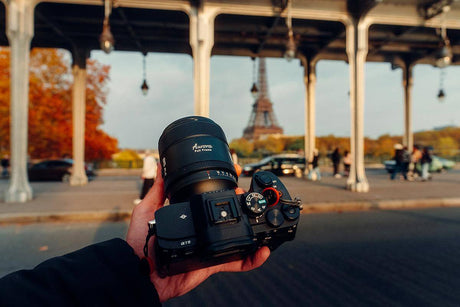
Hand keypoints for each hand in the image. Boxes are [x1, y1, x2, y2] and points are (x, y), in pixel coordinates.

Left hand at [126, 164, 269, 302]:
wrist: (139, 272)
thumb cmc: (140, 243)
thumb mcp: (147, 210)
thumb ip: (157, 190)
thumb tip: (160, 166)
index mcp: (190, 217)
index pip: (210, 198)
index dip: (223, 186)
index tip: (234, 173)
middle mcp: (202, 231)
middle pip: (227, 216)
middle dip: (241, 203)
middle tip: (247, 192)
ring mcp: (209, 247)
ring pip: (236, 237)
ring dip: (251, 228)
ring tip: (261, 217)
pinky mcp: (213, 263)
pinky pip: (236, 262)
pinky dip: (251, 259)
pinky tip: (262, 251)